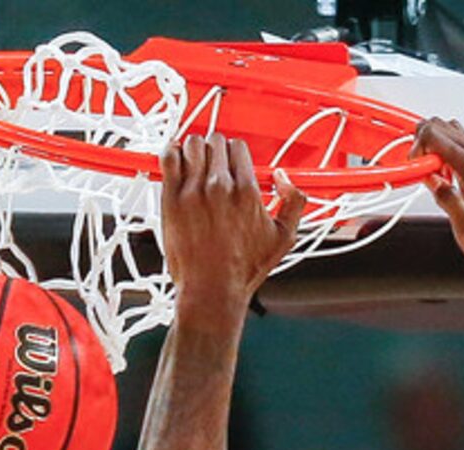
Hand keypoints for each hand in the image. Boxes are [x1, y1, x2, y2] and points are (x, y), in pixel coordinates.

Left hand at [158, 136, 305, 329]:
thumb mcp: (284, 238)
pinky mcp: (171, 201)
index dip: (233, 154)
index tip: (229, 166)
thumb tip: (283, 179)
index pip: (237, 147)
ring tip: (192, 165)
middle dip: (214, 151)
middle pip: (215, 142)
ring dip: (193, 150)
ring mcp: (193, 192)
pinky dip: (171, 154)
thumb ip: (295, 202)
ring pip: (192, 145)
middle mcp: (220, 187)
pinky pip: (169, 159)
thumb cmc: (243, 270)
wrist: (211, 291)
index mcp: (247, 190)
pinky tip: (174, 161)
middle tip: (210, 167)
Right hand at [412, 119, 463, 272]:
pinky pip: (459, 145)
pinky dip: (444, 153)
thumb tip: (432, 181)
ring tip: (430, 172)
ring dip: (433, 147)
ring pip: (451, 132)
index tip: (415, 166)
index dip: (418, 147)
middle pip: (443, 127)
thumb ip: (447, 199)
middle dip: (423, 143)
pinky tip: (442, 175)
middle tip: (419, 168)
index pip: (437, 135)